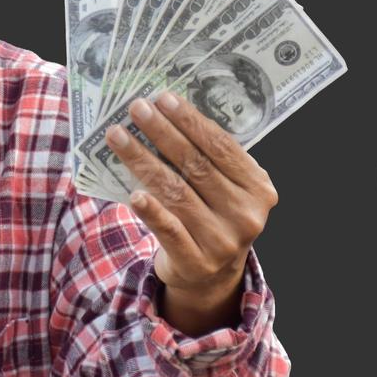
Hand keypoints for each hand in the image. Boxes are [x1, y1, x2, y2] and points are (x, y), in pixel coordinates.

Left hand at [106, 90, 278, 333]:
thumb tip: (167, 114)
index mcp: (258, 189)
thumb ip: (211, 160)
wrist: (212, 277)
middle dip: (162, 132)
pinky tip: (134, 193)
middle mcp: (245, 215)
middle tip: (136, 109)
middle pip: (196, 165)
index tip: (163, 98)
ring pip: (176, 193)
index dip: (190, 121)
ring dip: (143, 161)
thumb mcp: (228, 189)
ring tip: (117, 137)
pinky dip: (152, 211)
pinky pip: (170, 231)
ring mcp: (222, 242)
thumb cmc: (215, 216)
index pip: (221, 147)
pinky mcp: (196, 263)